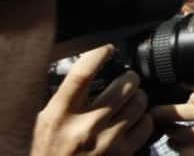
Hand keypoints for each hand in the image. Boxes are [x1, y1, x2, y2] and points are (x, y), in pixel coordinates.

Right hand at [31, 45, 152, 155]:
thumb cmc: (50, 153)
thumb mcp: (46, 122)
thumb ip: (66, 98)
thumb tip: (89, 69)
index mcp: (59, 114)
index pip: (82, 74)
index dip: (99, 54)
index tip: (108, 49)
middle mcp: (84, 126)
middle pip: (123, 84)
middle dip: (130, 78)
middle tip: (128, 80)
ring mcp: (106, 141)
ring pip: (139, 102)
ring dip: (139, 96)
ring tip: (133, 98)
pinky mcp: (123, 154)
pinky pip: (146, 125)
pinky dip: (145, 119)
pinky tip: (136, 120)